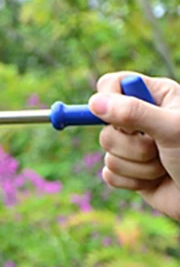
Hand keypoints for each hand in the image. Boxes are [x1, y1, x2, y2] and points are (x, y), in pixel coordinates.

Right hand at [89, 72, 179, 220]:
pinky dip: (133, 182)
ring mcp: (134, 146)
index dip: (107, 98)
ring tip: (164, 166)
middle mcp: (141, 119)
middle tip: (158, 147)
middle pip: (105, 128)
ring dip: (138, 167)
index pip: (112, 85)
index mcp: (155, 96)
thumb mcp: (172, 128)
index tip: (116, 116)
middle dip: (132, 146)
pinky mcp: (129, 172)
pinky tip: (155, 181)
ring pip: (108, 154)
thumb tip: (94, 103)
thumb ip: (134, 112)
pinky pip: (110, 175)